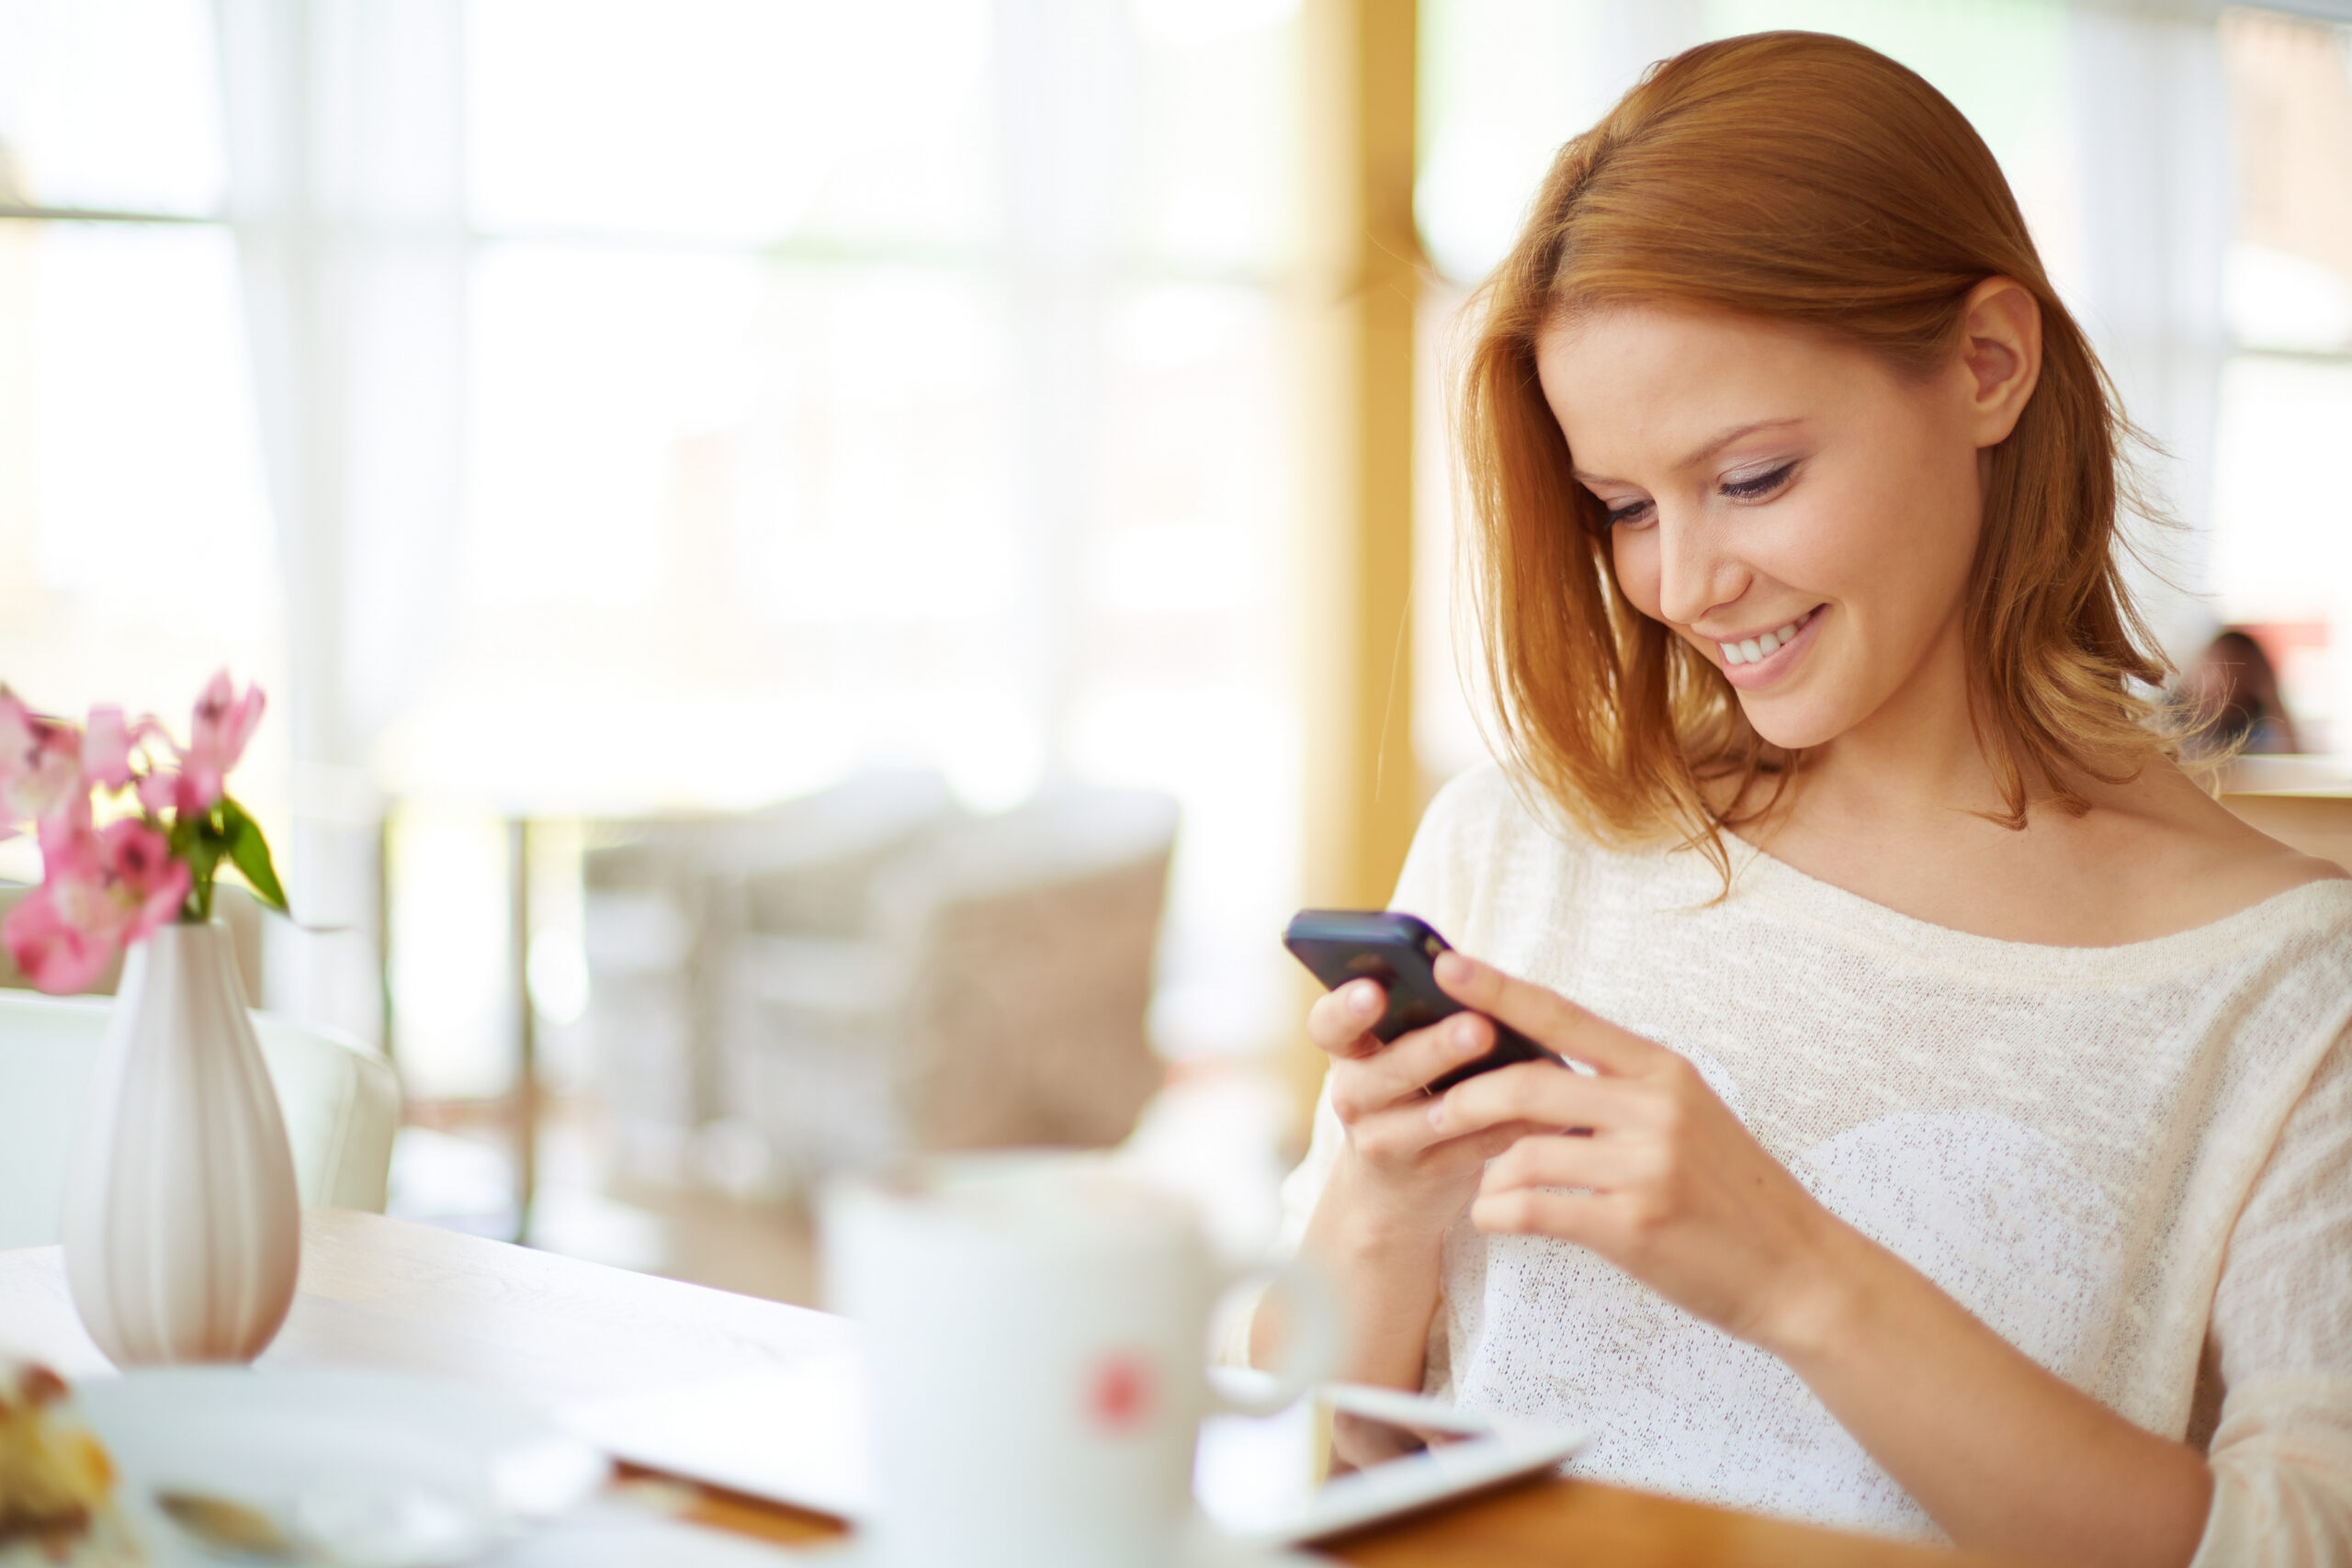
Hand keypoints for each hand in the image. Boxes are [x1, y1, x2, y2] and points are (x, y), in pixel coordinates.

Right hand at [1307, 976, 1545, 1243]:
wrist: (1390, 1191)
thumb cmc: (1404, 1091)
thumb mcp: (1388, 1053)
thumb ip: (1415, 1013)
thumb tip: (1473, 971)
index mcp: (1347, 1051)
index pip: (1328, 1025)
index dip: (1346, 1008)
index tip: (1373, 991)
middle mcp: (1355, 1097)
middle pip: (1389, 1071)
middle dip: (1436, 1048)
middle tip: (1478, 1027)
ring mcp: (1388, 1142)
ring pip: (1436, 1117)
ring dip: (1485, 1094)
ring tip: (1528, 1072)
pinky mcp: (1431, 1175)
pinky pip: (1480, 1149)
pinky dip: (1519, 1127)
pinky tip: (1558, 1110)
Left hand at [1424, 952, 1851, 1352]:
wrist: (1799, 1272)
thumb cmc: (1733, 1195)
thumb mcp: (1690, 1118)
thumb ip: (1620, 1092)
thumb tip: (1533, 1074)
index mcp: (1664, 1070)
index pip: (1565, 1016)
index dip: (1499, 989)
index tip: (1446, 966)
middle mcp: (1655, 1108)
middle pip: (1528, 1084)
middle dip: (1465, 1100)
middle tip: (1430, 1114)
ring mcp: (1646, 1166)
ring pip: (1523, 1152)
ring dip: (1485, 1173)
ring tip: (1483, 1188)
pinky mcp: (1634, 1224)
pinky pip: (1534, 1209)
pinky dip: (1497, 1213)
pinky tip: (1493, 1218)